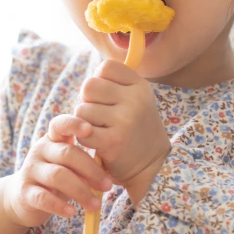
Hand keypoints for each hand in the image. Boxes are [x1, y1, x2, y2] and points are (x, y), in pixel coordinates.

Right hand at [2, 115, 113, 228]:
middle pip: (67, 154)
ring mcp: (30, 170)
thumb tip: (109, 169)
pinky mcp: (24, 191)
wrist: (24, 197)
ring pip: (57, 176)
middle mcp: (39, 150)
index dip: (74, 124)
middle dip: (91, 170)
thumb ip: (83, 161)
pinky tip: (72, 212)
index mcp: (52, 139)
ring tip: (96, 205)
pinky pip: (43, 197)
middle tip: (108, 186)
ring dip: (80, 191)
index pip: (60, 124)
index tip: (90, 130)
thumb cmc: (55, 177)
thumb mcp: (68, 164)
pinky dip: (59, 205)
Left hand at [74, 60, 171, 193]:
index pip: (105, 67)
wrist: (152, 165)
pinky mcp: (113, 141)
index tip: (106, 97)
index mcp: (140, 85)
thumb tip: (88, 82)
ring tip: (101, 130)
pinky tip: (97, 142)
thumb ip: (114, 84)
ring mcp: (125, 120)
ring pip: (82, 110)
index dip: (99, 80)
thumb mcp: (135, 100)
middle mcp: (135, 100)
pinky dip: (84, 138)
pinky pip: (83, 131)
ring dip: (85, 122)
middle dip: (87, 101)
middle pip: (89, 86)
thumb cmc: (135, 129)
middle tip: (98, 115)